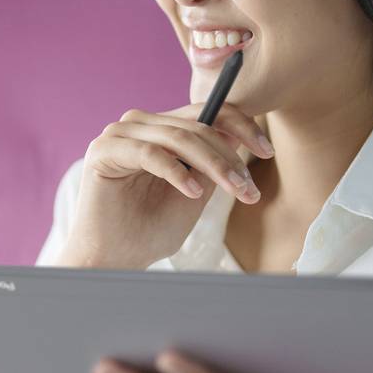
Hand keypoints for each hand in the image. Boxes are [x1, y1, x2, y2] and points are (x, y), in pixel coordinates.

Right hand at [56, 102, 272, 270]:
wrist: (114, 259)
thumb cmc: (150, 230)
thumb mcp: (195, 192)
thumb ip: (212, 163)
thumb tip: (238, 134)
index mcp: (160, 129)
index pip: (206, 112)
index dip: (241, 125)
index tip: (268, 150)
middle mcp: (139, 124)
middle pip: (197, 126)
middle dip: (230, 158)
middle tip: (249, 189)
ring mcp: (119, 134)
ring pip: (178, 138)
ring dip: (212, 164)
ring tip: (233, 190)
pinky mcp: (104, 150)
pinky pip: (150, 153)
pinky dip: (177, 172)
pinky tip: (194, 191)